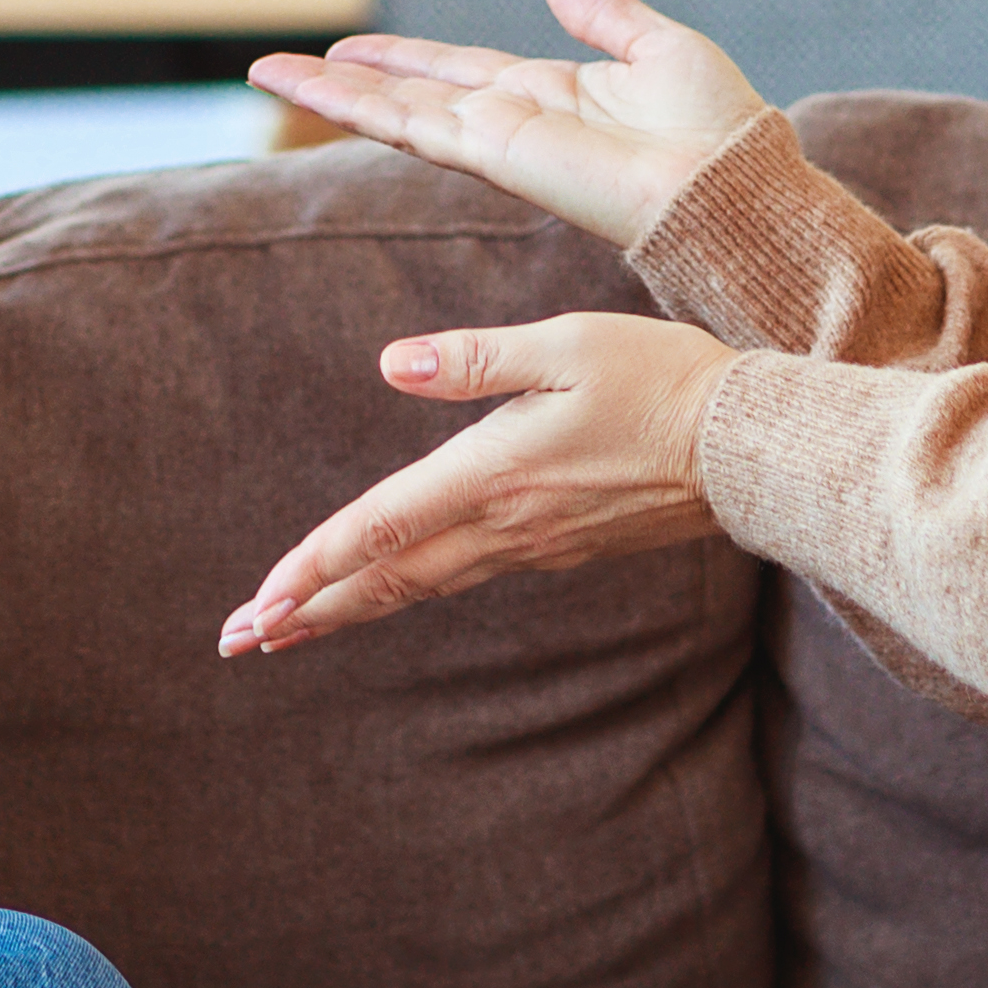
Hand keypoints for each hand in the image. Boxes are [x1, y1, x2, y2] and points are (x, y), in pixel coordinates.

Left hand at [220, 310, 735, 654]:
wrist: (749, 448)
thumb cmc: (661, 378)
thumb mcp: (567, 345)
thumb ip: (474, 358)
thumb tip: (392, 364)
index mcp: (494, 472)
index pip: (382, 526)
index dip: (314, 564)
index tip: (260, 602)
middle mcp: (505, 523)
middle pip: (386, 577)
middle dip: (308, 612)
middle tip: (238, 641)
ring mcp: (532, 545)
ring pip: (419, 587)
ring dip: (348, 609)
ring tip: (287, 633)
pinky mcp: (557, 549)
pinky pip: (461, 578)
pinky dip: (405, 592)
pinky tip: (383, 593)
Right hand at [248, 0, 770, 253]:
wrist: (730, 185)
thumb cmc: (717, 131)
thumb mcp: (660, 48)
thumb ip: (605, 15)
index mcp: (550, 94)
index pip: (457, 71)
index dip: (404, 58)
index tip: (353, 49)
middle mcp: (511, 120)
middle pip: (410, 93)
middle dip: (348, 81)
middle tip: (280, 68)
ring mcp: (496, 140)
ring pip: (395, 111)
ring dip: (332, 93)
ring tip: (271, 74)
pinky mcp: (493, 153)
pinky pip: (413, 124)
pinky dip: (359, 107)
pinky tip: (317, 90)